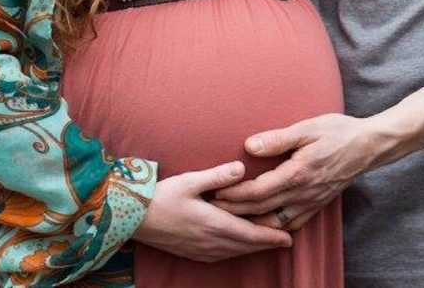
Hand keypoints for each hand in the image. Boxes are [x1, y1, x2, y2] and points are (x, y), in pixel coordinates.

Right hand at [134, 161, 292, 261]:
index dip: (271, 237)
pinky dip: (237, 250)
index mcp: (214, 224)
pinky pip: (223, 255)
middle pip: (246, 246)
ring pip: (235, 252)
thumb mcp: (191, 180)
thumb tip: (242, 168)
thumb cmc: (162, 195)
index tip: (289, 237)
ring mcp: (202, 250)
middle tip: (286, 239)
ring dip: (253, 247)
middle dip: (267, 243)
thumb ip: (218, 175)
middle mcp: (211, 242)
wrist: (134, 217)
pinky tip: (239, 244)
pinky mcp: (194, 253)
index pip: (250, 234)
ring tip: (268, 241)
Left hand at [212, 114, 373, 231]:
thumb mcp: (307, 128)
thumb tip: (249, 146)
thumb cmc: (337, 131)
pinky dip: (275, 226)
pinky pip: (293, 223)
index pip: (258, 191)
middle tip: (214, 208)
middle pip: (262, 208)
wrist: (368, 145)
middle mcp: (303, 193)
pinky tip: (265, 223)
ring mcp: (312, 202)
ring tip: (233, 218)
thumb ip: (277, 139)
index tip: (216, 192)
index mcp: (297, 173)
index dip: (234, 194)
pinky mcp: (318, 204)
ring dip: (252, 222)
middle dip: (236, 210)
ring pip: (276, 221)